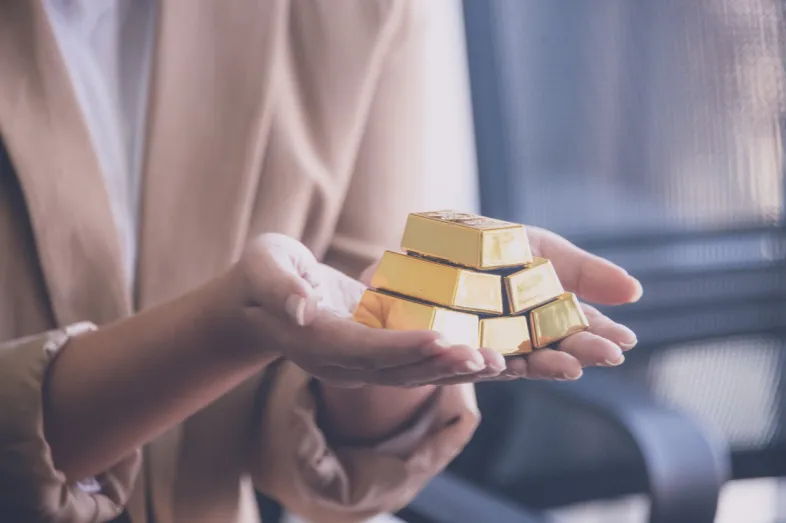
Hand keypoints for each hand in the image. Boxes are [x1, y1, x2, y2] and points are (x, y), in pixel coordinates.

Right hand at [233, 234, 489, 386]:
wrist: (259, 303)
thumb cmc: (260, 275)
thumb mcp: (263, 267)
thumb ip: (280, 287)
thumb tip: (301, 309)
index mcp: (317, 340)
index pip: (364, 348)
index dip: (403, 346)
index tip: (441, 338)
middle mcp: (341, 362)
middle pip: (397, 370)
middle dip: (443, 364)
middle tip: (487, 358)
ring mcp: (358, 363)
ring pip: (411, 374)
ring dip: (454, 370)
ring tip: (498, 363)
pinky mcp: (374, 354)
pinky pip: (414, 363)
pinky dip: (447, 362)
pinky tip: (482, 356)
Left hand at [420, 226, 641, 384]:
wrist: (431, 240)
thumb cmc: (493, 246)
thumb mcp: (543, 249)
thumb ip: (584, 272)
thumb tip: (636, 291)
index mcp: (544, 318)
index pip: (578, 332)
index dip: (601, 337)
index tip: (625, 339)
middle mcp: (519, 339)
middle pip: (552, 354)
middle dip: (580, 354)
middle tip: (608, 355)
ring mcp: (485, 347)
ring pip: (514, 366)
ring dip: (543, 366)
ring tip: (568, 366)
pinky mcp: (447, 350)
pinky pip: (461, 361)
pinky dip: (477, 363)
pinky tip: (493, 359)